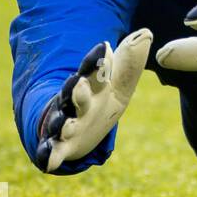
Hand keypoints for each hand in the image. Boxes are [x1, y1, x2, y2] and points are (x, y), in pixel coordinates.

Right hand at [36, 28, 152, 172]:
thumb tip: (147, 33)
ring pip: (61, 122)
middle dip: (76, 90)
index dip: (98, 60)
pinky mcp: (60, 146)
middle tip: (78, 82)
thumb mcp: (118, 83)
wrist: (80, 127)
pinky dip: (50, 156)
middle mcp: (75, 103)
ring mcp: (65, 124)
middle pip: (75, 95)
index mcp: (91, 85)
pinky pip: (53, 151)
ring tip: (64, 125)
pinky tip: (49, 162)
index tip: (105, 48)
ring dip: (61, 123)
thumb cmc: (100, 100)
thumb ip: (130, 61)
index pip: (94, 70)